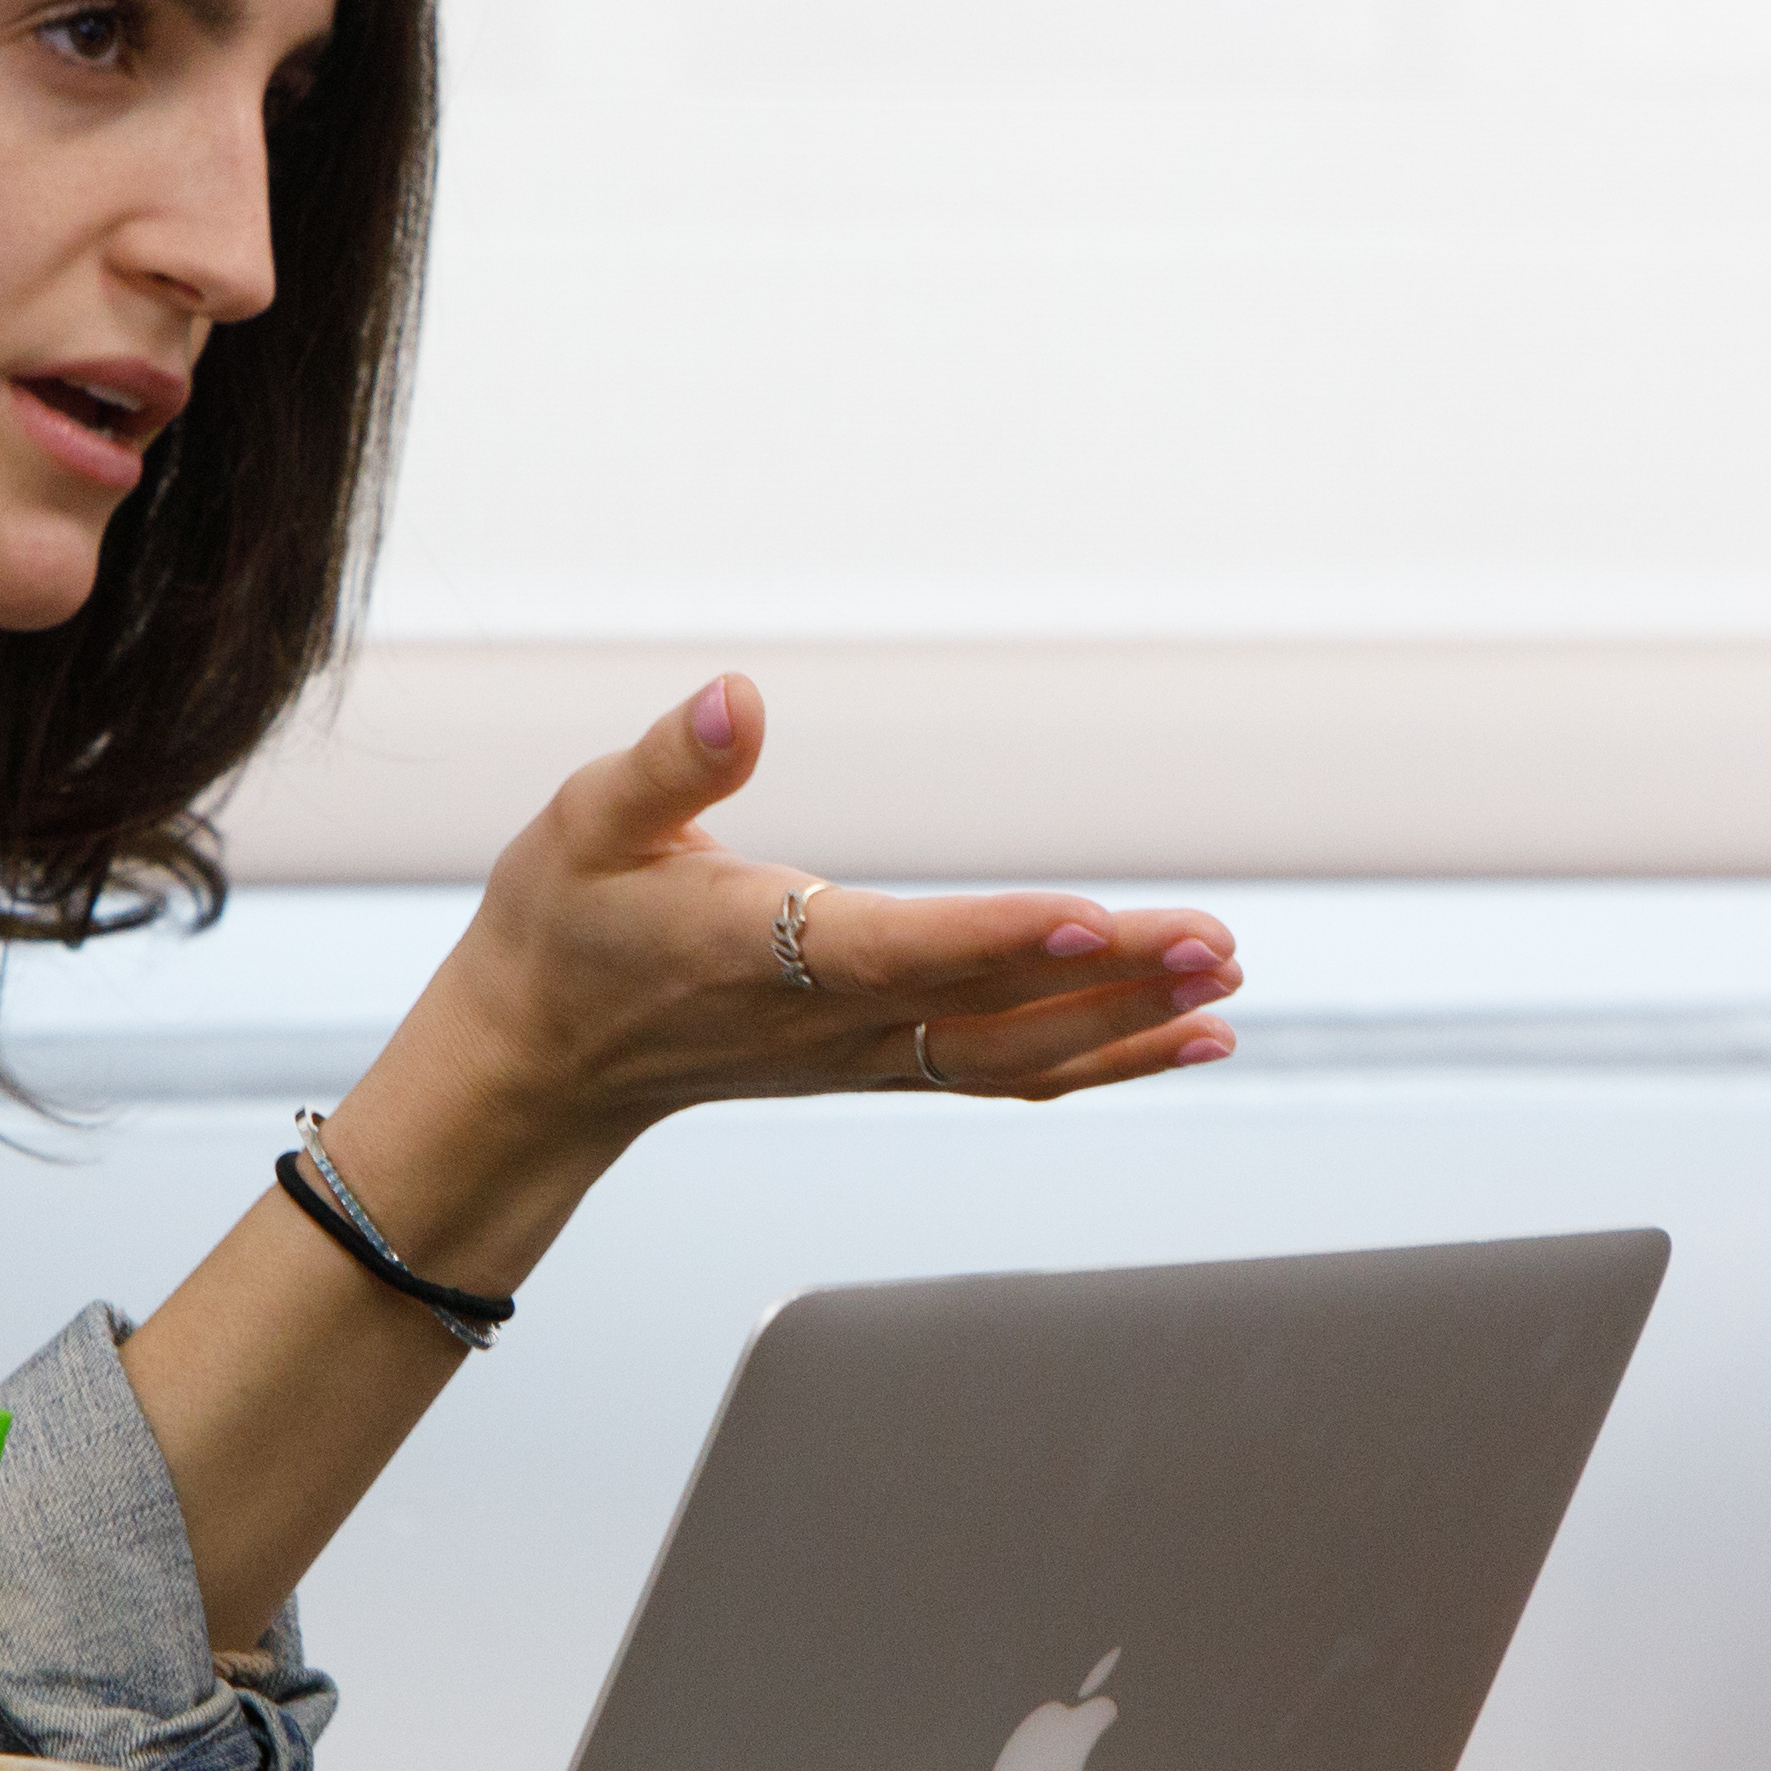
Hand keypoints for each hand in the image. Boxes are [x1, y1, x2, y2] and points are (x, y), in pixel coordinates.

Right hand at [340, 675, 1241, 1271]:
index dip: (999, 938)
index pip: (903, 950)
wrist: (541, 1061)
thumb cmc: (564, 925)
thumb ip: (669, 763)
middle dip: (1113, 980)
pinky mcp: (889, 1069)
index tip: (1090, 918)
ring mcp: (871, 1058)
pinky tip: (1194, 1037)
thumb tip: (738, 694)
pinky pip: (1014, 1076)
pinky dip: (1110, 1062)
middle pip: (993, 1007)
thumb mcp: (589, 821)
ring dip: (1130, 1024)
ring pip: (1020, 1055)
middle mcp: (837, 1021)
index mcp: (767, 953)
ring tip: (1228, 981)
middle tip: (1219, 942)